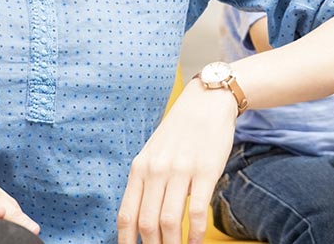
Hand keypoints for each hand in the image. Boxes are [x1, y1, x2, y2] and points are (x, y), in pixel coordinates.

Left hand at [117, 79, 238, 243]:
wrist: (207, 103)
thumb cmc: (180, 131)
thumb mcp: (154, 153)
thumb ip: (147, 182)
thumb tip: (145, 219)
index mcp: (139, 169)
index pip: (126, 215)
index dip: (126, 242)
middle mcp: (156, 170)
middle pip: (147, 223)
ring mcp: (180, 171)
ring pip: (169, 220)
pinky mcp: (206, 170)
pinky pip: (197, 210)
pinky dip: (196, 232)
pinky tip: (197, 241)